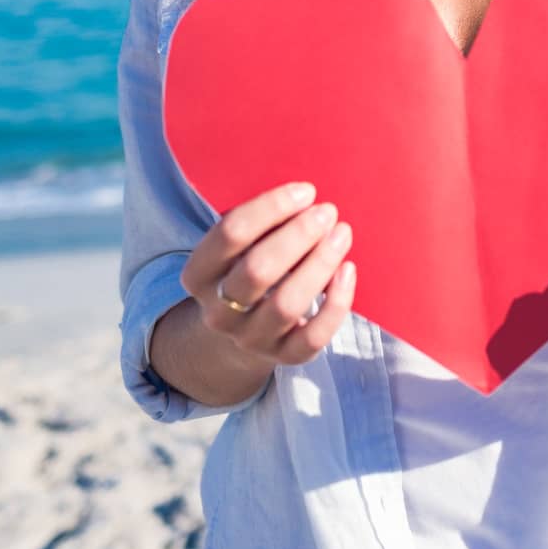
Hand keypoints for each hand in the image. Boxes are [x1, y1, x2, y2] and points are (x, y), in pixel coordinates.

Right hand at [179, 182, 356, 367]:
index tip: (306, 191)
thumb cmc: (247, 267)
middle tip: (327, 211)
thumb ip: (263, 224)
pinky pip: (313, 337)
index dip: (271, 208)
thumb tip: (308, 200)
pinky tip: (348, 270)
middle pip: (257, 271)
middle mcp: (219, 311)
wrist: (241, 330)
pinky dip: (336, 303)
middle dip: (297, 235)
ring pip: (286, 304)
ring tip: (342, 233)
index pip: (230, 235)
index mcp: (199, 275)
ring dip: (320, 264)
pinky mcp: (284, 357)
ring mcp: (251, 338)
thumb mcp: (239, 246)